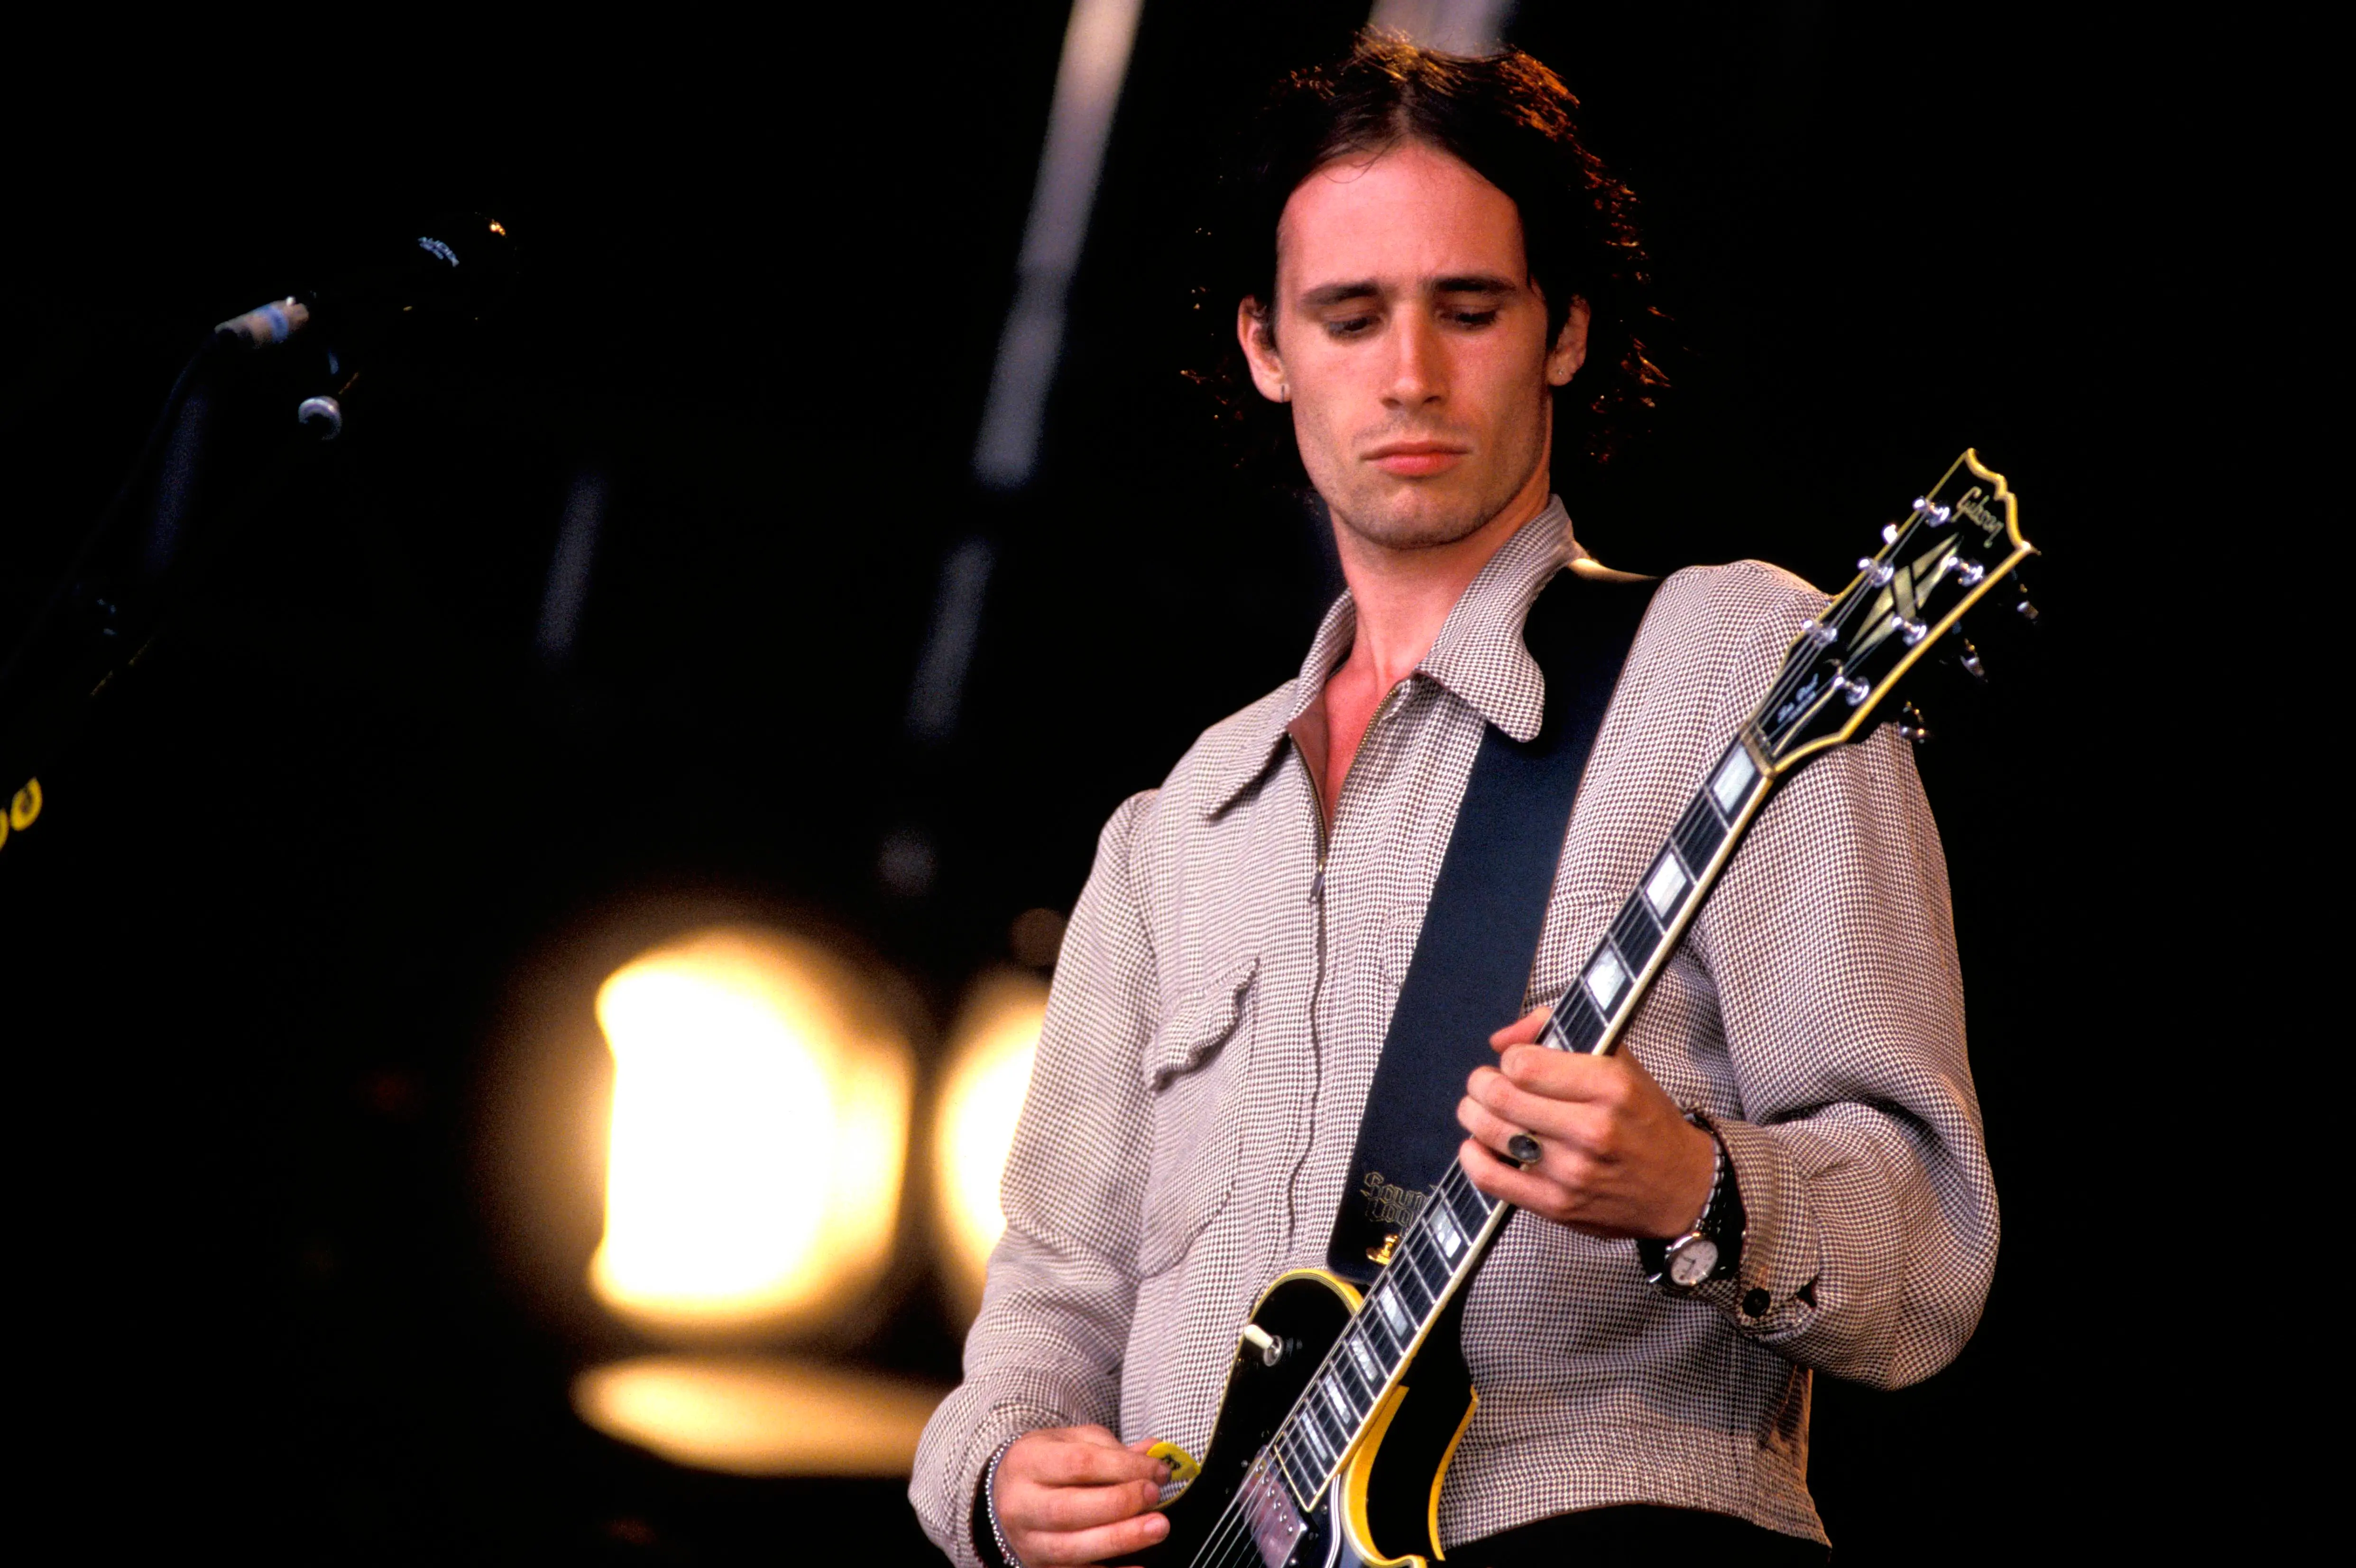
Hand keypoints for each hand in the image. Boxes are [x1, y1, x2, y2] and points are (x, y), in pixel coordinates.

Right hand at [994, 1425, 1170, 1565]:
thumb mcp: (1074, 1441)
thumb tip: (1154, 1453)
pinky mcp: (1039, 1567)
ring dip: (1120, 1539)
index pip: (1078, 1463)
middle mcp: (1020, 1504)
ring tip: (1156, 1527)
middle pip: (1069, 1509)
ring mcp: (1028, 1541)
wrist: (1010, 1493)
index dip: (1123, 1467)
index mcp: (1028, 1462)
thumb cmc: (1049, 1462)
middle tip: (1154, 1495)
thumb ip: (1112, 1449)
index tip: (1157, 1470)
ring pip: (1071, 1548)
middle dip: (1119, 1503)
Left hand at [1455, 1007, 1716, 1238]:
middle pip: (1501, 1096)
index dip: (1510, 1058)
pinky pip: (1491, 1179)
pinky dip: (1472, 1157)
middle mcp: (1592, 1129)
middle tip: (1485, 1082)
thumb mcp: (1620, 1064)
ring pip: (1491, 1133)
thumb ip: (1560, 1035)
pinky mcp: (1557, 1205)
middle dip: (1482, 1083)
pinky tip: (1477, 1145)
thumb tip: (1501, 1039)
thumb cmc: (1645, 1121)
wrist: (1681, 1189)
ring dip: (1473, 1114)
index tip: (1515, 1062)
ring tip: (1479, 1108)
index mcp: (1610, 1086)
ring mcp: (1572, 1171)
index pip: (1524, 1063)